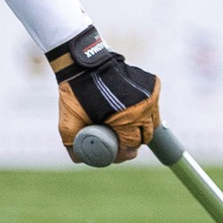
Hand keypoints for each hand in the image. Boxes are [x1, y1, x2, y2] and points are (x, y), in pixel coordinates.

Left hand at [47, 26, 160, 161]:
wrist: (83, 63)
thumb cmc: (76, 93)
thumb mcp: (68, 122)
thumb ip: (72, 145)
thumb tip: (81, 159)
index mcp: (127, 119)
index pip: (133, 146)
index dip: (124, 152)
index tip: (117, 151)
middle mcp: (143, 108)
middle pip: (146, 135)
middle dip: (135, 141)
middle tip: (122, 138)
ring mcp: (151, 95)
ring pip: (153, 121)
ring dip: (143, 126)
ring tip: (127, 125)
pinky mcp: (154, 85)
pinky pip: (153, 105)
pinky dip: (145, 109)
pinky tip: (131, 108)